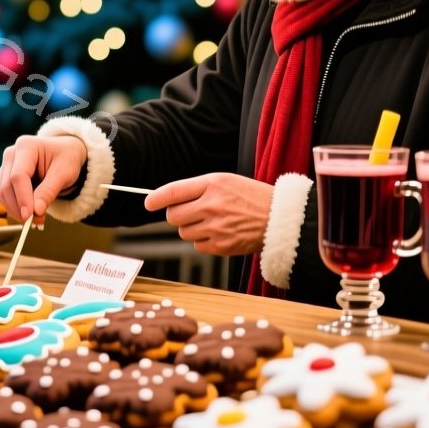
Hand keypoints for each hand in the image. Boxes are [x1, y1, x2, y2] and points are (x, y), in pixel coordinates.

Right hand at [0, 134, 88, 225]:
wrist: (65, 153)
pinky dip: (16, 208)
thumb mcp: (64, 173)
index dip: (22, 197)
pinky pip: (6, 196)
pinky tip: (30, 213)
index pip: (18, 176)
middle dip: (19, 208)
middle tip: (36, 222)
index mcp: (26, 146)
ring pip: (3, 193)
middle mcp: (12, 154)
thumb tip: (36, 212)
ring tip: (37, 219)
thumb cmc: (66, 159)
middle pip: (6, 186)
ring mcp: (7, 165)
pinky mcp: (6, 177)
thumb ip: (49, 191)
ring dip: (16, 210)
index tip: (29, 216)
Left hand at [145, 173, 272, 255]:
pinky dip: (204, 240)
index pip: (173, 192)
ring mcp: (216, 227)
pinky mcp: (221, 246)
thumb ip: (198, 189)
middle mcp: (212, 205)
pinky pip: (197, 245)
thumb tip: (169, 201)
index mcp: (213, 184)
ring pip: (184, 232)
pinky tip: (220, 232)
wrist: (280, 219)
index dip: (156, 199)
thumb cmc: (252, 197)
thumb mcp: (227, 181)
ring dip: (191, 228)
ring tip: (212, 221)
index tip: (148, 203)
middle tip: (191, 212)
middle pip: (173, 216)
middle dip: (178, 215)